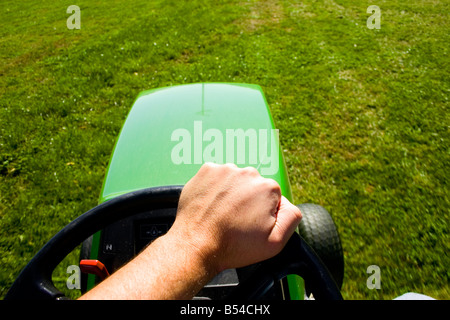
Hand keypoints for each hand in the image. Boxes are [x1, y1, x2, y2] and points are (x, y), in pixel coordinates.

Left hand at [168, 163, 302, 273]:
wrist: (196, 244)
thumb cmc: (234, 246)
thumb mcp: (275, 242)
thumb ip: (291, 217)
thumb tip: (287, 203)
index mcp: (268, 187)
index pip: (272, 196)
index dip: (262, 212)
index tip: (250, 224)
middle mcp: (248, 172)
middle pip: (253, 185)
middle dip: (248, 200)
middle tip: (235, 220)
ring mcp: (225, 169)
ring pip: (235, 180)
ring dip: (231, 193)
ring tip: (222, 213)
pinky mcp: (206, 170)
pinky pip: (217, 176)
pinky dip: (215, 187)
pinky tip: (211, 204)